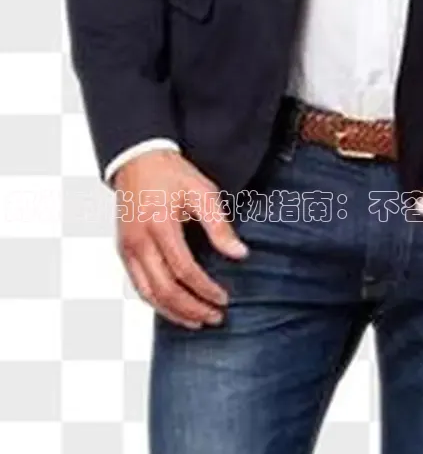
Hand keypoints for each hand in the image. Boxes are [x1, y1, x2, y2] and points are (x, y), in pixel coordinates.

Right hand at [113, 150, 248, 328]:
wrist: (138, 159)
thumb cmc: (171, 174)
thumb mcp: (203, 193)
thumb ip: (220, 226)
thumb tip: (240, 254)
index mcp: (159, 226)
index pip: (184, 270)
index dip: (205, 289)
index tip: (224, 299)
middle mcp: (138, 241)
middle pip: (164, 289)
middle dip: (191, 308)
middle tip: (215, 318)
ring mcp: (127, 248)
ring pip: (147, 293)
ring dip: (173, 312)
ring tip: (197, 321)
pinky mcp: (123, 251)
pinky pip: (138, 285)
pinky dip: (156, 302)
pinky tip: (174, 308)